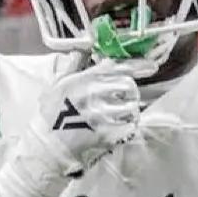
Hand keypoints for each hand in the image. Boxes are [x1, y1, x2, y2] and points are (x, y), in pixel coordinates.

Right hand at [30, 58, 145, 176]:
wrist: (46, 146)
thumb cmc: (50, 115)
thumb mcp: (56, 85)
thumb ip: (71, 67)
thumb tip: (80, 51)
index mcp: (83, 79)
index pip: (116, 66)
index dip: (137, 65)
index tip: (151, 67)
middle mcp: (94, 94)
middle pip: (129, 86)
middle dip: (130, 93)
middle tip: (125, 100)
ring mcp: (102, 114)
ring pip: (132, 107)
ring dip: (130, 111)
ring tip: (121, 116)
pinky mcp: (107, 133)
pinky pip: (130, 126)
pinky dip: (129, 127)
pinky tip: (120, 129)